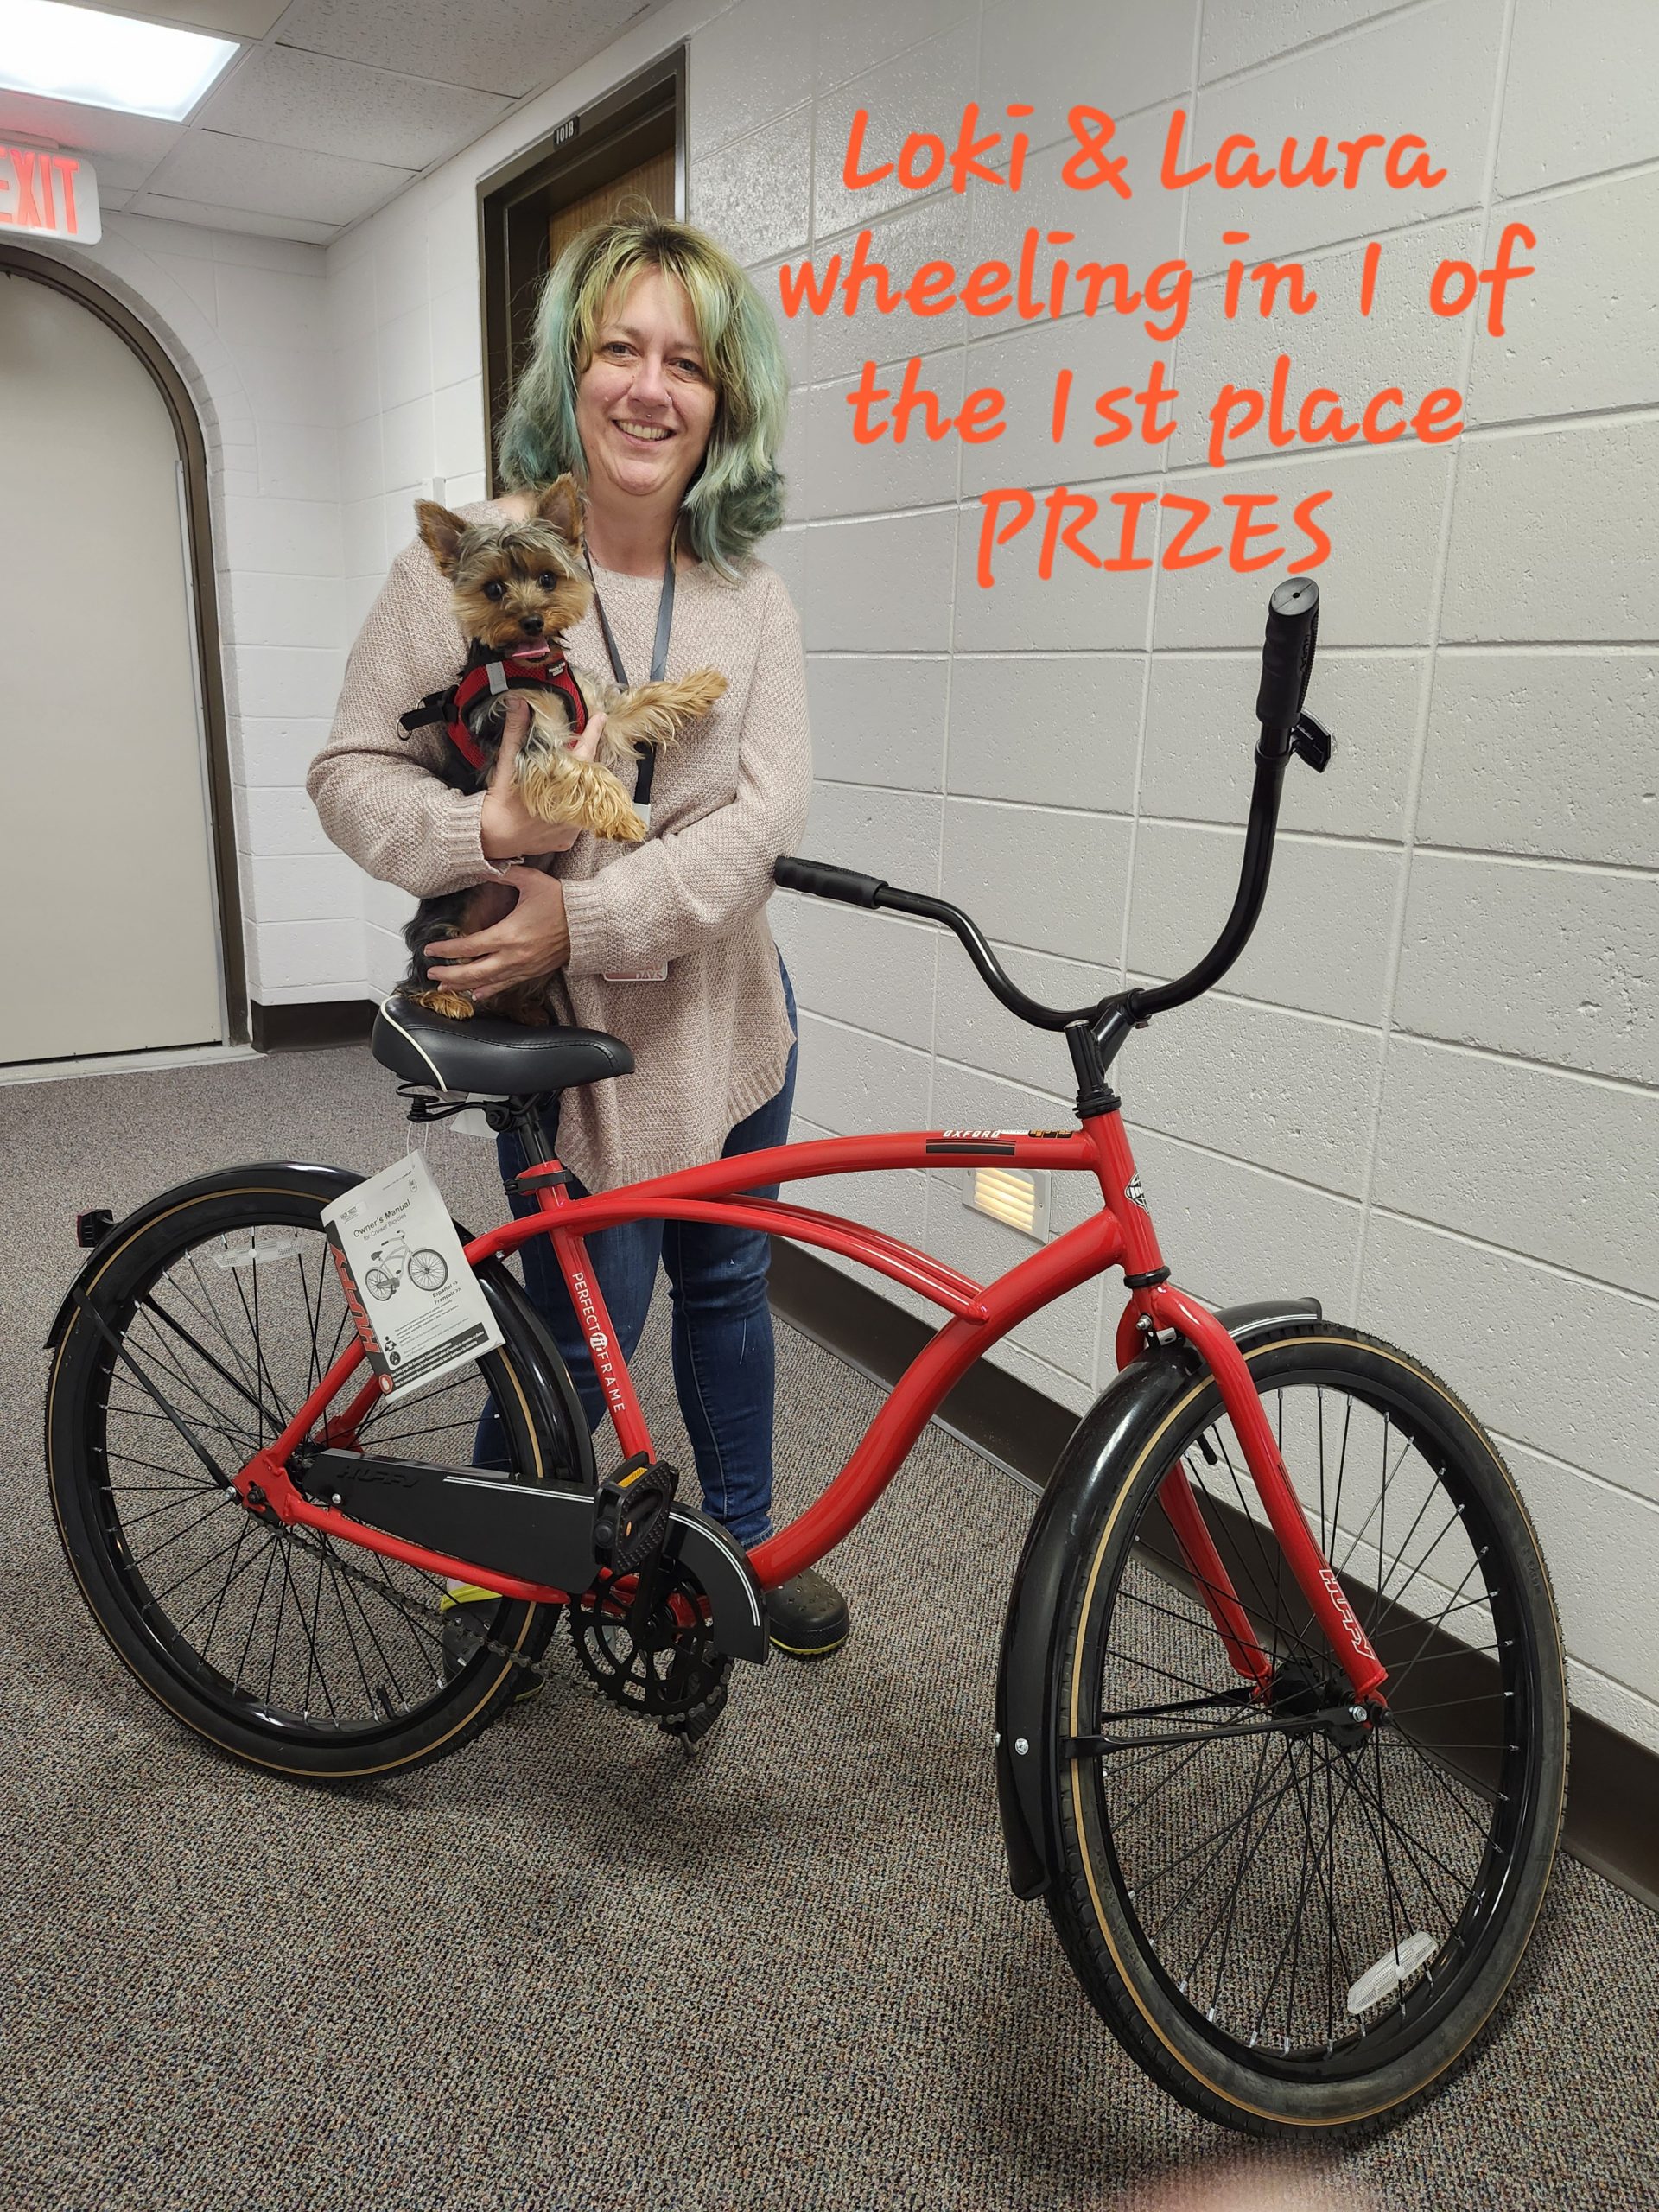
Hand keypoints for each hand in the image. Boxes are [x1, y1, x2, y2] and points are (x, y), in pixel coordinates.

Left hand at [424, 867, 569, 1000]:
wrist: (589, 923)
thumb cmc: (562, 902)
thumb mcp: (531, 881)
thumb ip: (504, 873)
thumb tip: (484, 865)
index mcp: (509, 934)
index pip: (469, 946)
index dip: (446, 950)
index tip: (430, 950)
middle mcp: (514, 956)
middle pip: (473, 972)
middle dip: (449, 973)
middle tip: (432, 972)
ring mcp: (524, 967)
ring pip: (488, 983)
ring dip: (464, 985)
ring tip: (445, 986)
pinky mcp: (533, 972)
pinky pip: (506, 985)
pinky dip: (489, 990)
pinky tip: (477, 994)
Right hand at [479, 694, 607, 858]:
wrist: (490, 838)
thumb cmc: (500, 802)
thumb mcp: (508, 764)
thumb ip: (516, 732)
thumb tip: (518, 703)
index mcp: (563, 784)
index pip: (585, 752)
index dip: (593, 733)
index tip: (601, 717)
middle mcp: (573, 806)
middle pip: (588, 777)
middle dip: (585, 760)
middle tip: (583, 744)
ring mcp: (572, 826)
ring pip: (584, 800)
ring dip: (578, 786)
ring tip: (565, 777)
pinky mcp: (566, 840)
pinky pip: (576, 823)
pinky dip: (570, 812)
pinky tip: (559, 805)